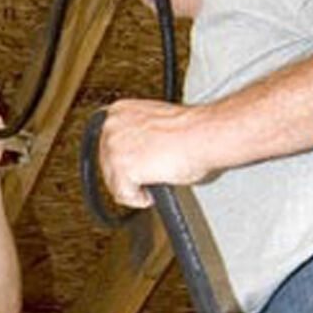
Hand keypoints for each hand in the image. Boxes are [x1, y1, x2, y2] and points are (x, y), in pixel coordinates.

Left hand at [98, 99, 216, 207]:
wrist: (204, 135)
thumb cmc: (191, 130)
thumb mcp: (154, 123)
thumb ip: (138, 133)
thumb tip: (137, 150)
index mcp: (118, 112)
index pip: (109, 144)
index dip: (125, 159)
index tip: (135, 166)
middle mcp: (111, 127)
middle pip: (107, 163)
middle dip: (127, 175)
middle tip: (148, 178)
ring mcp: (114, 148)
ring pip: (113, 181)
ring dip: (133, 188)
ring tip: (154, 182)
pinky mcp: (122, 169)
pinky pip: (124, 195)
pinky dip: (139, 199)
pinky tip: (151, 192)